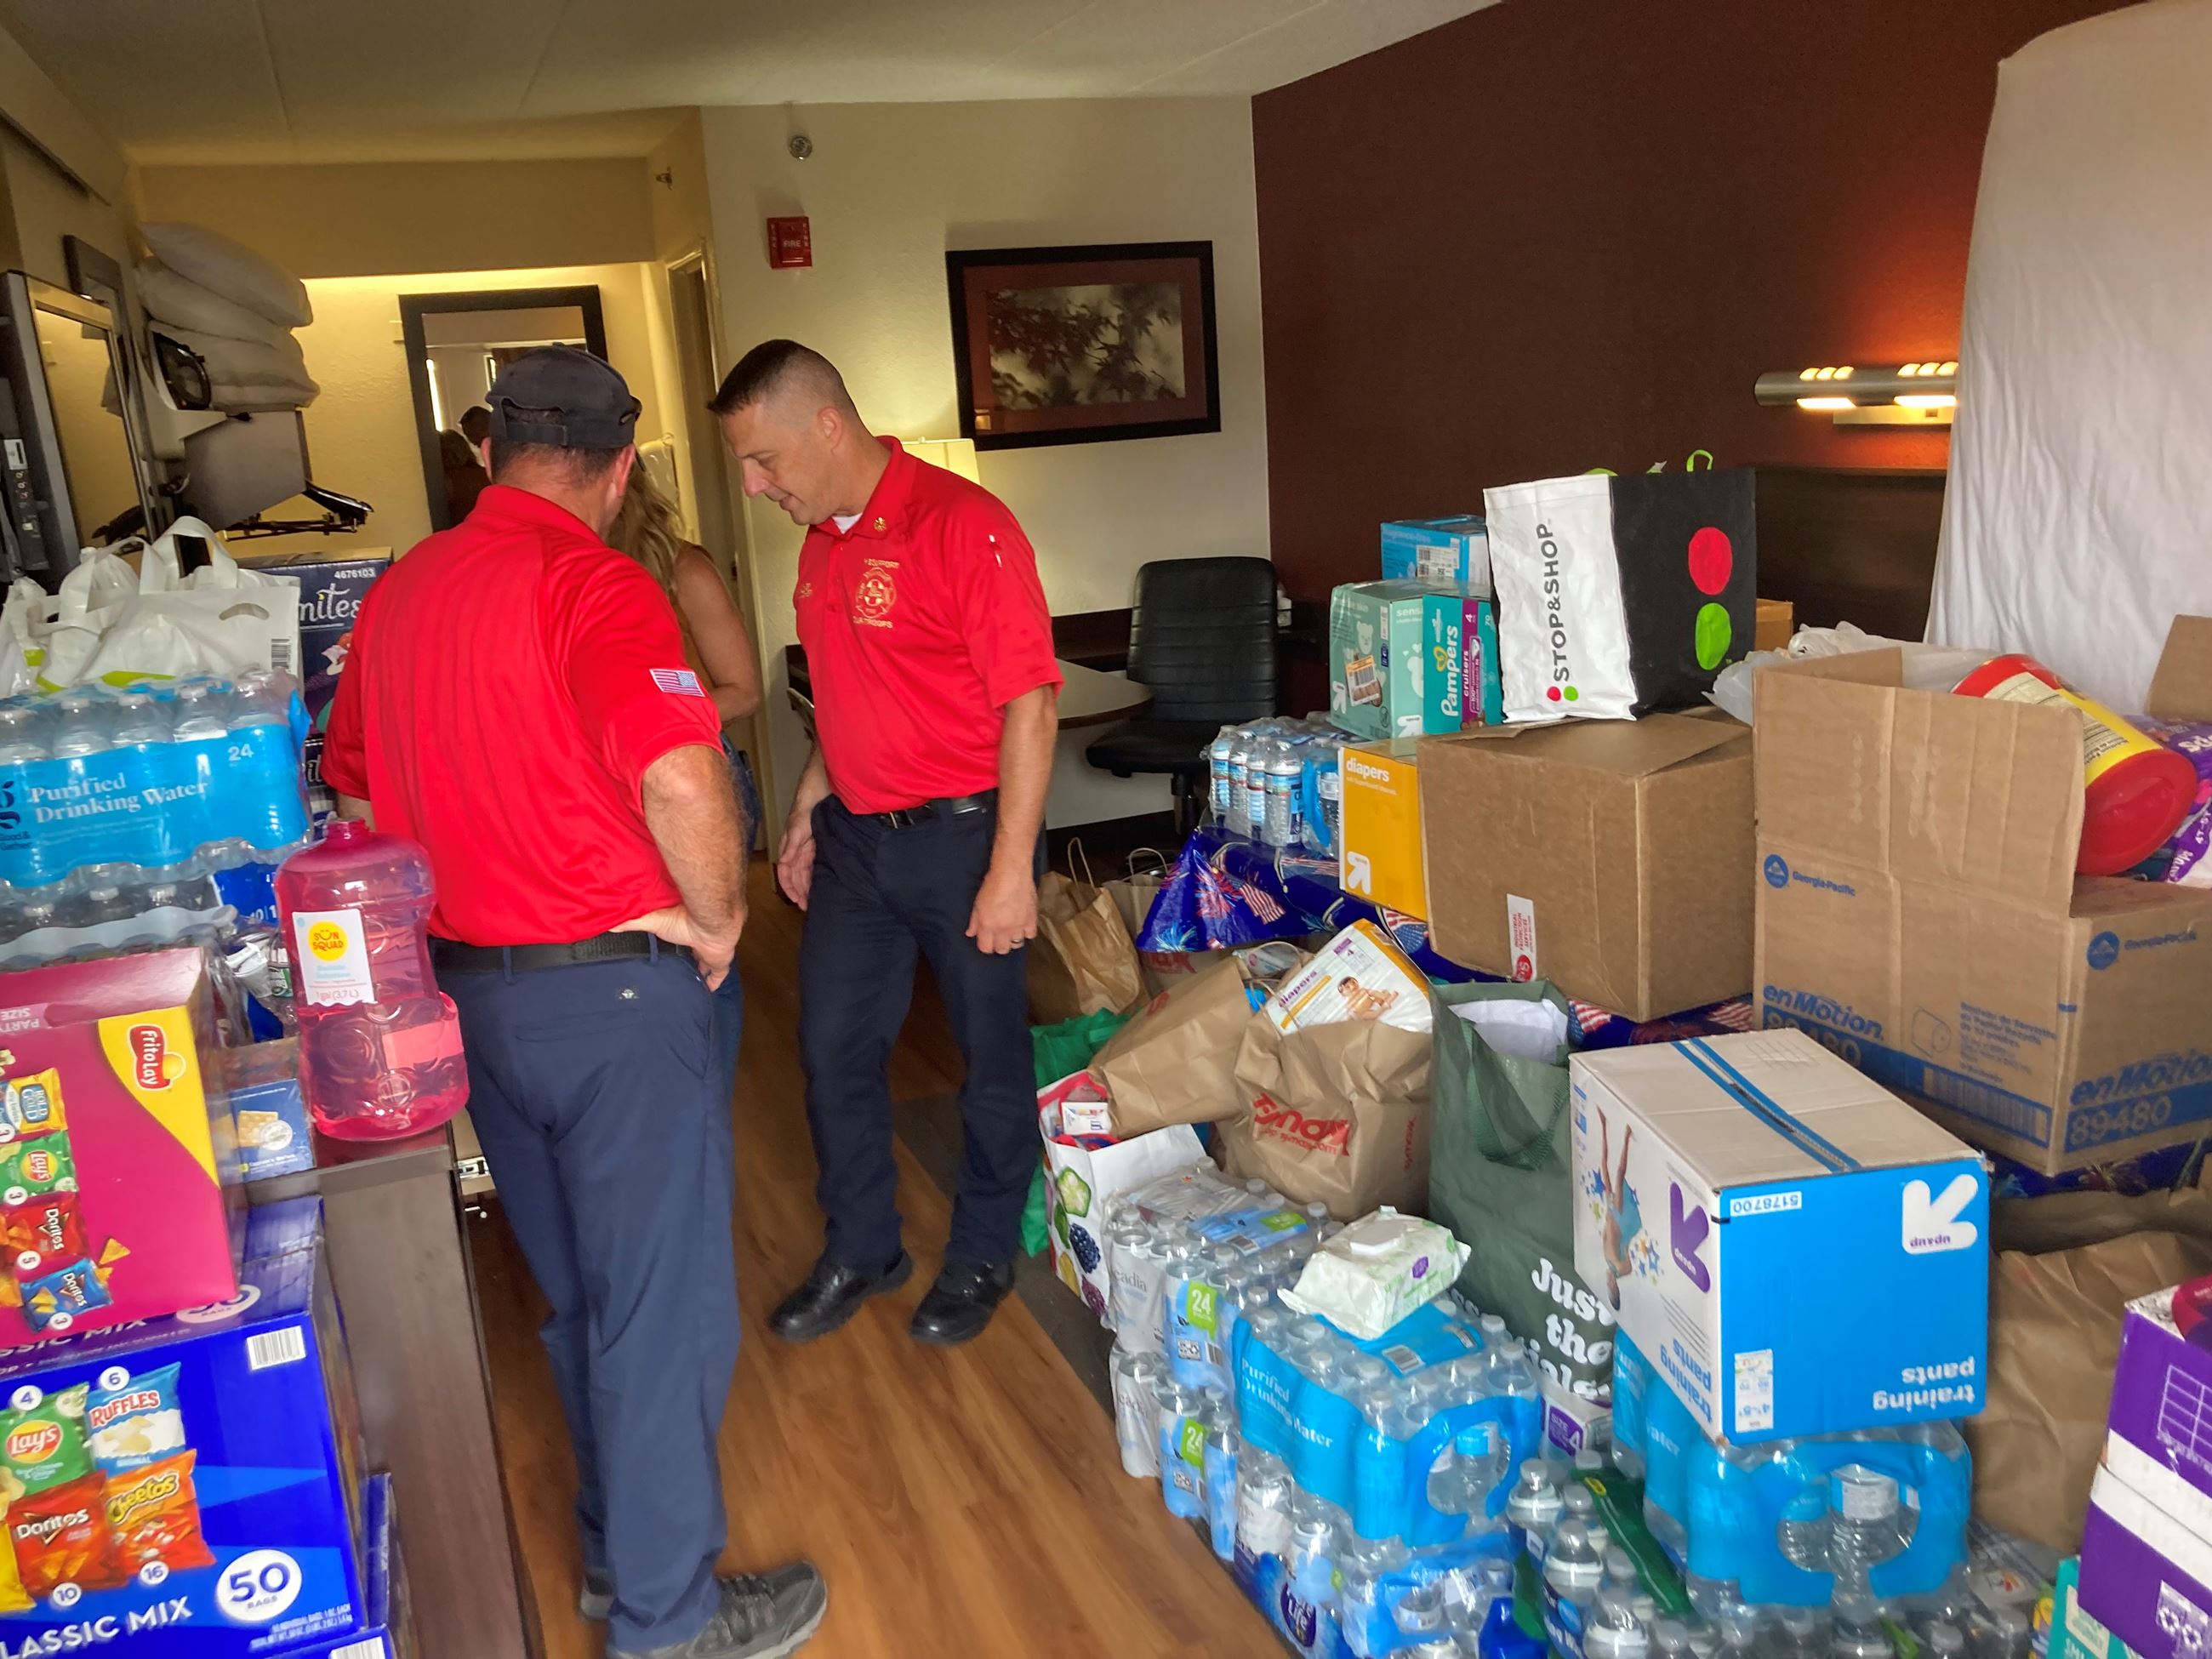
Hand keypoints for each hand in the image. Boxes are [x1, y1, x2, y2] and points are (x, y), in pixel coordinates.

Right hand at [615, 904, 743, 989]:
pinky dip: (713, 983)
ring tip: (686, 984)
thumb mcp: (652, 920)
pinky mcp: (720, 961)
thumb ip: (632, 923)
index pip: (678, 939)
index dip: (673, 946)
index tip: (664, 954)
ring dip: (698, 972)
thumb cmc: (681, 917)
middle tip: (674, 972)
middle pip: (692, 952)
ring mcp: (710, 951)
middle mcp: (697, 940)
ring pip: (706, 964)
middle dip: (686, 960)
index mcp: (683, 929)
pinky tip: (706, 992)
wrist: (709, 921)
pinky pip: (719, 976)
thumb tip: (609, 923)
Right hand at [775, 810, 817, 908]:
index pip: (785, 874)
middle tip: (807, 907)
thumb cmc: (803, 813)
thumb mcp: (795, 830)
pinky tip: (821, 887)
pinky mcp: (818, 851)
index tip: (795, 899)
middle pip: (796, 878)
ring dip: (807, 888)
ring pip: (806, 875)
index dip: (789, 887)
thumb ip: (790, 846)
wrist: (816, 800)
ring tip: (813, 902)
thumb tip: (784, 861)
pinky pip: (815, 868)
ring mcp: (807, 853)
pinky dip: (816, 878)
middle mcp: (796, 854)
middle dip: (800, 893)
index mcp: (788, 851)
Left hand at [966, 863, 1037, 955]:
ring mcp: (1018, 926)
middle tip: (1000, 936)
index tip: (988, 941)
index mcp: (987, 926)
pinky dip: (1026, 932)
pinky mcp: (1031, 920)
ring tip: (1012, 931)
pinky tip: (1023, 925)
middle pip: (1002, 950)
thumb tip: (970, 933)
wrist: (1011, 873)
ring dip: (1013, 939)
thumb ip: (974, 921)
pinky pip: (1030, 935)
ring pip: (1017, 945)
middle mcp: (1002, 929)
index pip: (986, 948)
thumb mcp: (977, 903)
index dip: (986, 946)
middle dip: (999, 945)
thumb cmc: (992, 885)